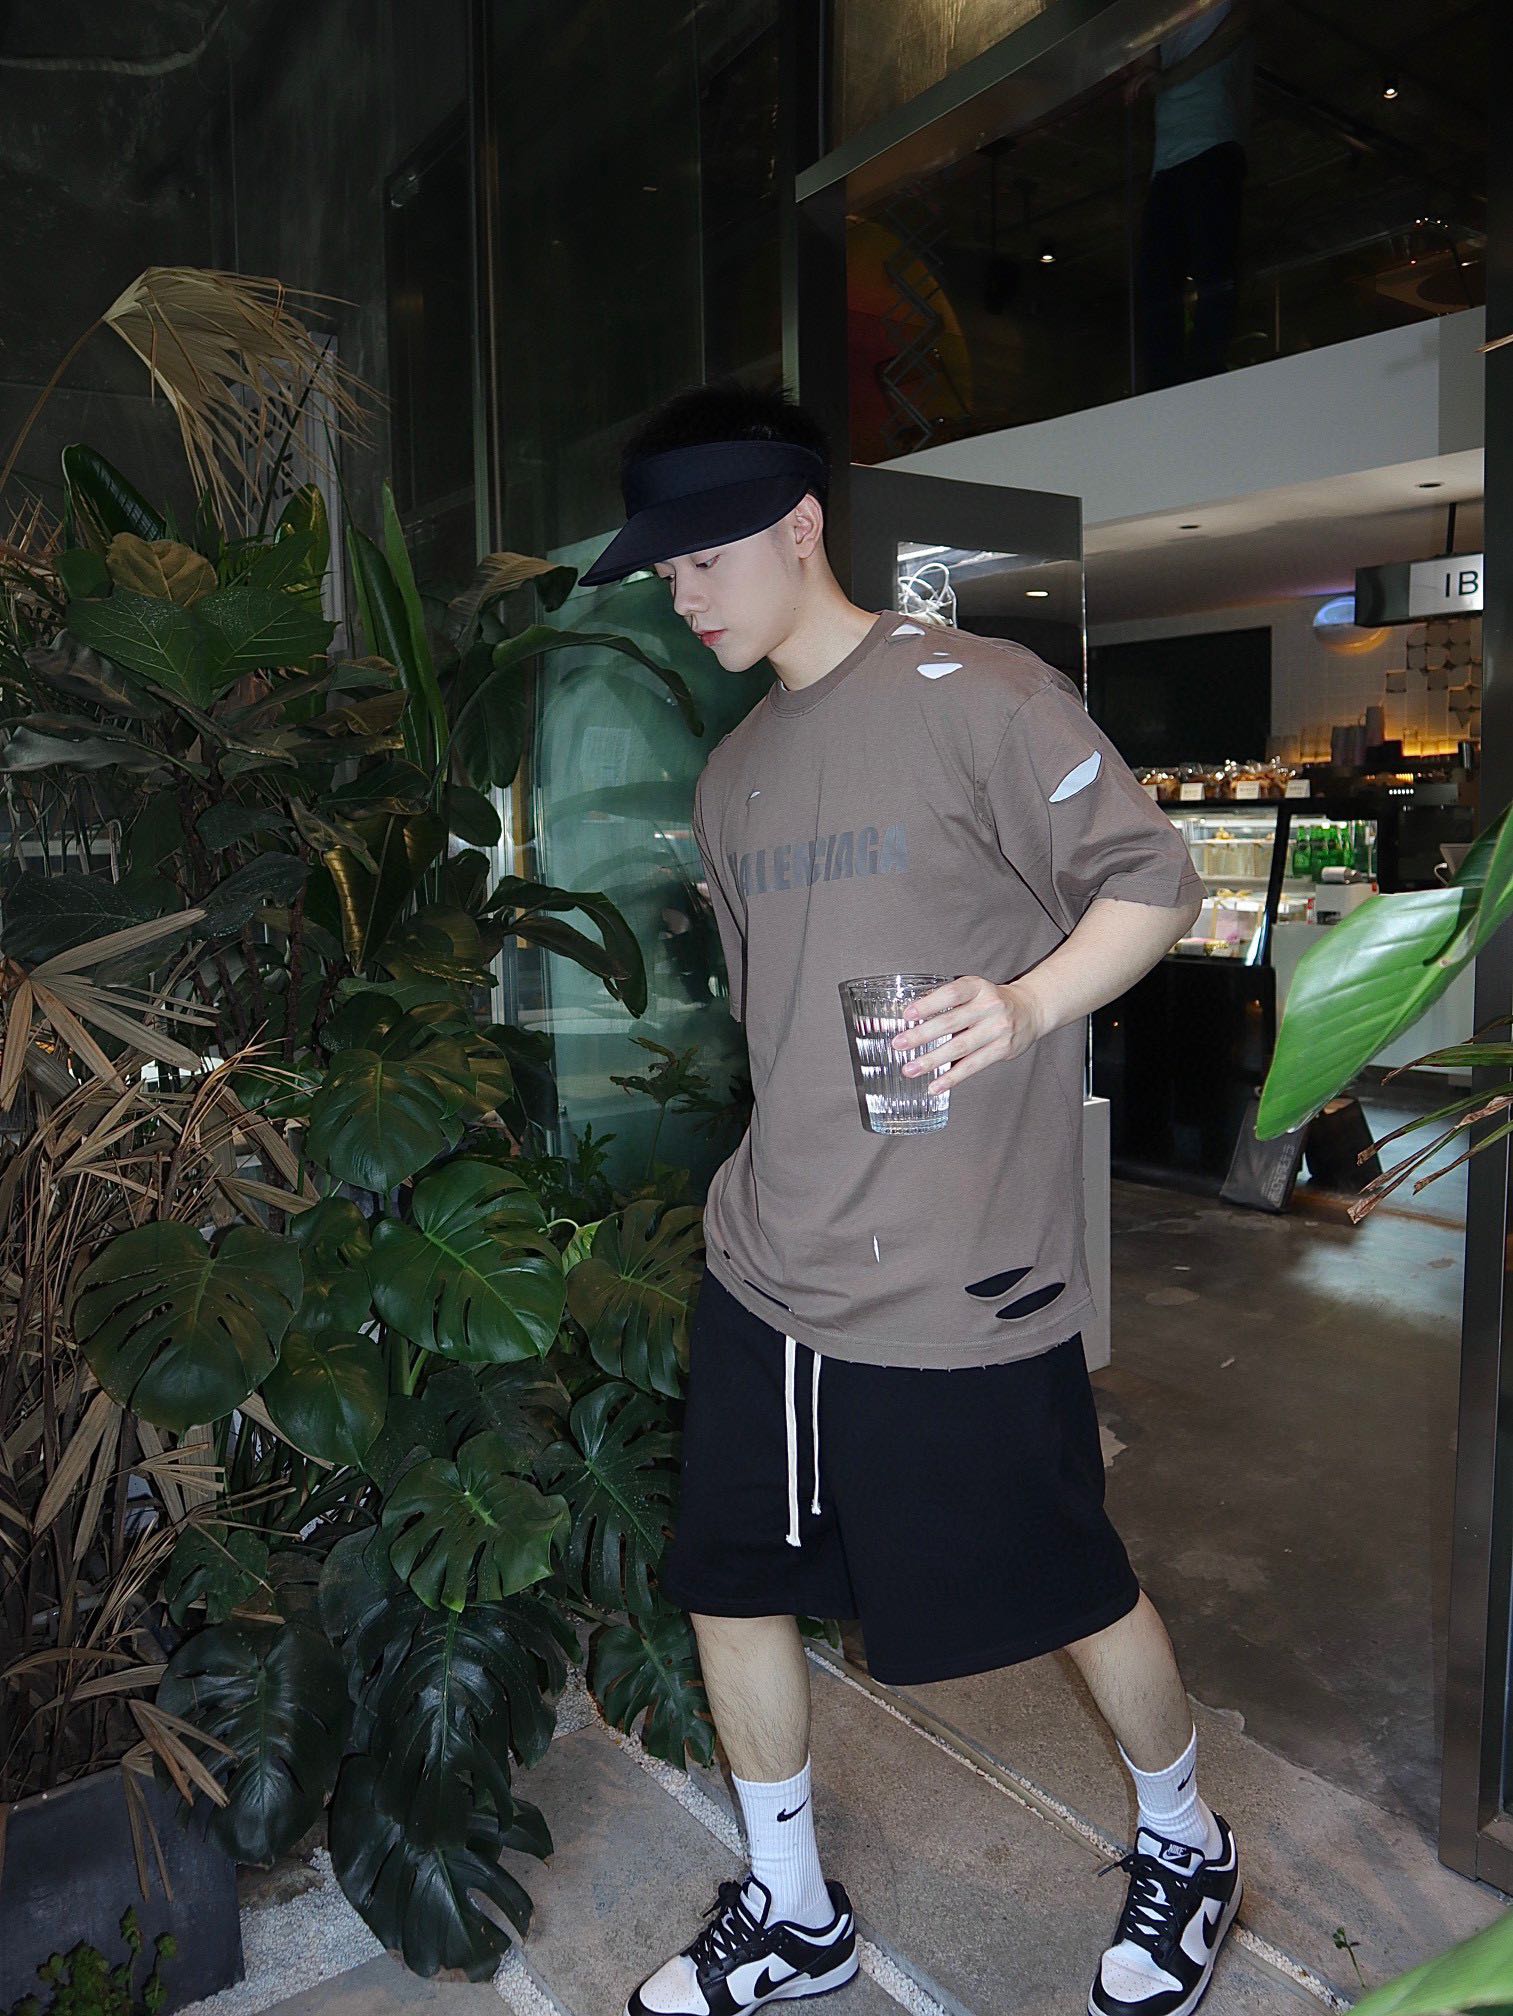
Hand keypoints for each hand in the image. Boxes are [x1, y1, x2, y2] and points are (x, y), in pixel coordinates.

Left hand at [889, 975, 1045, 1092]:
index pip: (951, 994)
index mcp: (978, 987)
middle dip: (922, 1035)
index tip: (907, 1015)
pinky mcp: (1003, 1050)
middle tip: (898, 1044)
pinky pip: (973, 1066)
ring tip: (910, 1069)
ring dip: (932, 1060)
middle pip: (951, 1022)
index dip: (928, 1004)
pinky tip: (935, 1086)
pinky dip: (952, 1077)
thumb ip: (949, 1001)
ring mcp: (998, 1029)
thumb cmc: (991, 1001)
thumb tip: (911, 1018)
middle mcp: (989, 1006)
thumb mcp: (974, 990)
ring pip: (960, 1047)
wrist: (1031, 1010)